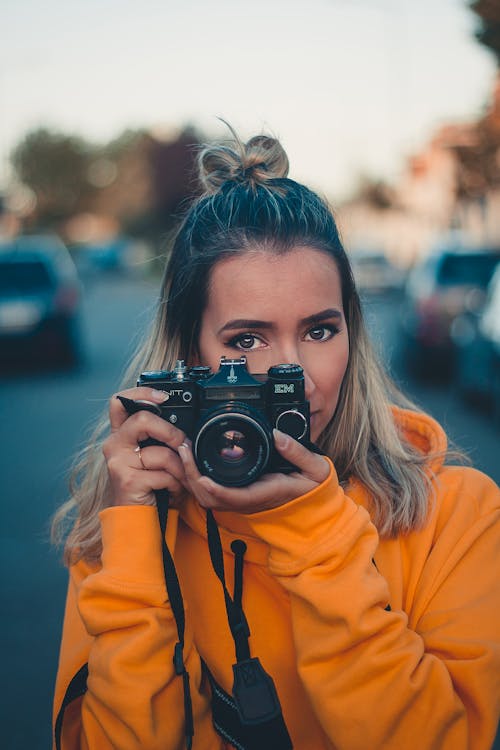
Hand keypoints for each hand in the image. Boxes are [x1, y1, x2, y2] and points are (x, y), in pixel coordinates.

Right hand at [102, 387, 188, 506]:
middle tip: (182, 445)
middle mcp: (114, 445)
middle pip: (143, 420)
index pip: (119, 401)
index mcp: (121, 434)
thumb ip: (160, 437)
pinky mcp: (128, 480)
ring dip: (180, 469)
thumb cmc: (150, 486)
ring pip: (162, 452)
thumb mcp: (155, 456)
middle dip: (171, 433)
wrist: (138, 519)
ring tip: (179, 479)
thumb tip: (185, 428)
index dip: (142, 393)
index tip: (164, 397)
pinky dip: (175, 485)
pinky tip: (170, 491)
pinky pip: (164, 475)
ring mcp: (118, 462)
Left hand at [178, 429, 329, 513]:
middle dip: (193, 478)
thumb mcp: (315, 468)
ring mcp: (243, 500)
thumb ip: (297, 452)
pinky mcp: (239, 495)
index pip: (235, 497)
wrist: (317, 507)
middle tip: (184, 449)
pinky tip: (192, 459)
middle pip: (211, 498)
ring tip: (184, 450)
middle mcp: (250, 500)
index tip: (201, 474)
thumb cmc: (315, 488)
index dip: (215, 488)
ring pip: (208, 497)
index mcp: (267, 493)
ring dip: (192, 477)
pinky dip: (198, 478)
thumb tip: (278, 434)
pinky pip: (212, 493)